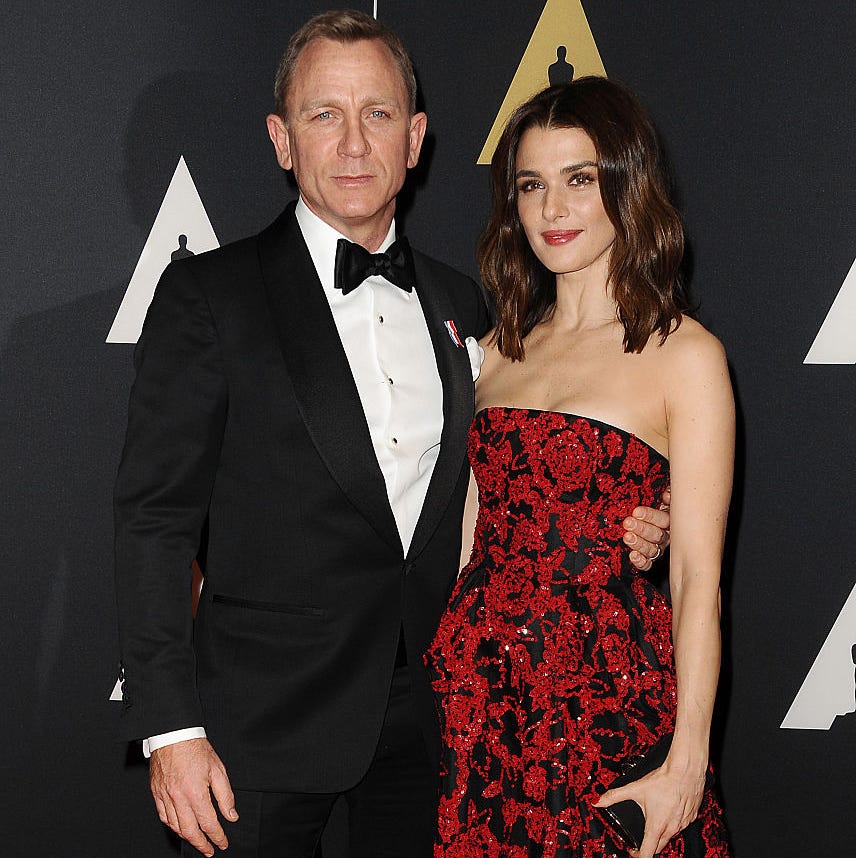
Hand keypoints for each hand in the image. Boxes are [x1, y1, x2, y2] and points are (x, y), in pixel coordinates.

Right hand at [150, 738, 237, 855]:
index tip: (223, 842)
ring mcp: (165, 796)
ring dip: (187, 837)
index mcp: (195, 792)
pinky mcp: (156, 793)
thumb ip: (225, 795)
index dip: (217, 836)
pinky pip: (163, 816)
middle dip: (202, 844)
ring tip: (198, 840)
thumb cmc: (196, 748)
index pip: (208, 823)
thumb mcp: (218, 769)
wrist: (174, 734)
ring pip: (175, 826)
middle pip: (190, 831)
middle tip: (210, 849)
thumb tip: (231, 815)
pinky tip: (180, 827)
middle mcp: (178, 797)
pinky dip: (173, 826)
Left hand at [594, 755, 703, 857]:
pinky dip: (672, 823)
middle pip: (658, 847)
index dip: (637, 855)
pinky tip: (666, 811)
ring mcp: (682, 825)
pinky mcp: (690, 818)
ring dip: (660, 834)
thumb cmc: (662, 781)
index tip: (632, 850)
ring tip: (652, 820)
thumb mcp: (635, 788)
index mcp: (656, 827)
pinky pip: (680, 826)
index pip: (647, 854)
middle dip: (647, 845)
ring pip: (670, 836)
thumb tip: (598, 801)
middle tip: (639, 836)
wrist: (685, 771)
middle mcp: (671, 829)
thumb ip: (614, 796)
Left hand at [623, 489, 670, 570]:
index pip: (663, 519)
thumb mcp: (668, 497)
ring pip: (652, 549)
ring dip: (639, 544)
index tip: (636, 512)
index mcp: (672, 520)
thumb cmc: (662, 505)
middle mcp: (667, 535)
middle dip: (641, 529)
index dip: (650, 515)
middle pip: (657, 535)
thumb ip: (670, 494)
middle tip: (628, 523)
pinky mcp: (650, 557)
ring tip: (627, 537)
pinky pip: (648, 563)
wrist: (658, 518)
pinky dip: (641, 561)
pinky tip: (633, 556)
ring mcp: (660, 547)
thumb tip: (667, 496)